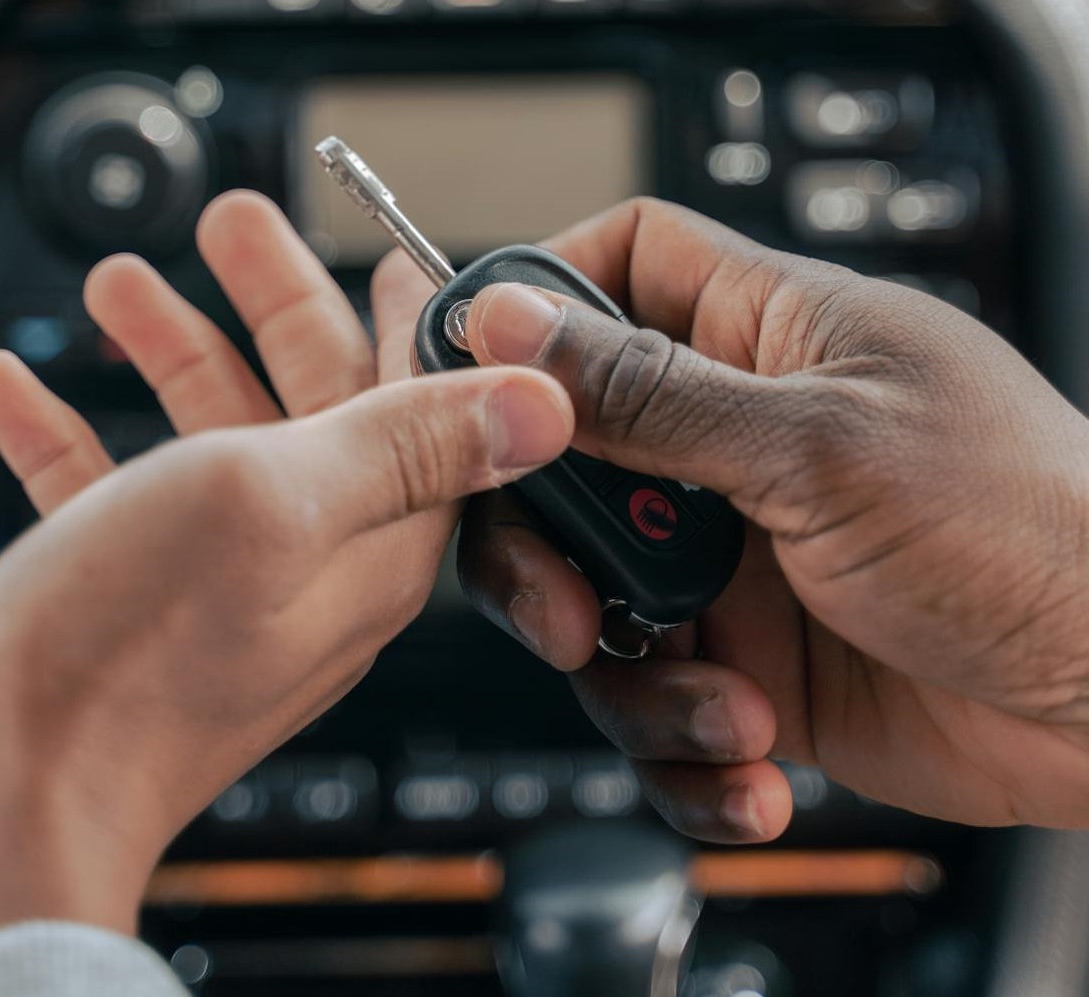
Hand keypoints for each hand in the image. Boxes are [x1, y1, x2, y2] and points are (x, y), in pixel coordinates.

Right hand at [0, 192, 572, 991]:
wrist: (7, 796)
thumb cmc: (139, 652)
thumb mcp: (284, 501)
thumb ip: (408, 440)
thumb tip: (543, 405)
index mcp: (374, 536)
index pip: (425, 407)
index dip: (411, 323)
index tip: (399, 256)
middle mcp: (311, 560)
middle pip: (310, 402)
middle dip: (271, 304)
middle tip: (233, 224)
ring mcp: (224, 583)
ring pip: (210, 437)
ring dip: (169, 353)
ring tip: (118, 283)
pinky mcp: (138, 602)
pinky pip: (115, 491)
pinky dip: (71, 434)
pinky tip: (15, 389)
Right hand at [431, 197, 1088, 842]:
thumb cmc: (1029, 535)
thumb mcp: (816, 449)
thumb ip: (648, 392)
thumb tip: (513, 320)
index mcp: (766, 338)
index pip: (618, 266)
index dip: (540, 305)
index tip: (485, 387)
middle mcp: (736, 444)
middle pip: (567, 462)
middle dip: (549, 553)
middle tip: (573, 615)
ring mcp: (737, 558)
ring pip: (597, 602)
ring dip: (638, 681)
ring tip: (731, 709)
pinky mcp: (750, 660)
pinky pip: (656, 699)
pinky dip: (684, 747)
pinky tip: (752, 763)